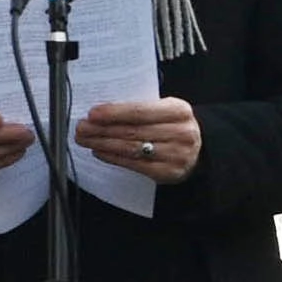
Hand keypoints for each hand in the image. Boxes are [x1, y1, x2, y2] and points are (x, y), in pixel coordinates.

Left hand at [72, 97, 201, 184]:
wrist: (200, 150)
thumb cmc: (175, 125)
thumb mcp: (166, 109)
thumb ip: (142, 108)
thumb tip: (103, 111)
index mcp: (179, 111)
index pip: (140, 111)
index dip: (114, 113)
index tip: (93, 113)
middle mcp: (180, 133)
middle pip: (132, 131)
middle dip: (102, 129)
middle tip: (81, 128)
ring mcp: (175, 155)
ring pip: (130, 149)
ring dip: (103, 144)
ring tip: (85, 139)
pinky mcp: (167, 173)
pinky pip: (134, 165)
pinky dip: (113, 158)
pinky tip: (99, 152)